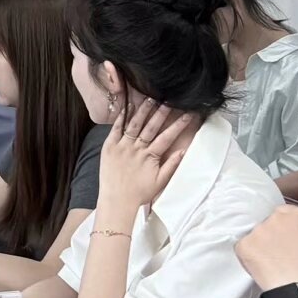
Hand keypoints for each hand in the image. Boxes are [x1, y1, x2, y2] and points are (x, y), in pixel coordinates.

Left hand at [96, 97, 196, 217]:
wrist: (117, 200)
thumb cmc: (139, 193)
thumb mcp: (160, 182)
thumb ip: (172, 165)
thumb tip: (184, 151)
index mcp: (150, 157)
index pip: (167, 137)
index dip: (178, 125)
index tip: (187, 114)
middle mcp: (136, 149)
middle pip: (151, 127)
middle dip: (161, 113)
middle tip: (169, 100)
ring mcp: (122, 146)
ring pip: (134, 124)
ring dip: (143, 110)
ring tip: (151, 98)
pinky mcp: (109, 146)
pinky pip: (116, 128)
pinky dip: (122, 117)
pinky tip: (128, 106)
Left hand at [235, 203, 297, 293]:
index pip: (285, 214)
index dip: (286, 229)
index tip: (287, 240)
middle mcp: (276, 218)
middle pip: (269, 223)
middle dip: (272, 236)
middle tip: (279, 254)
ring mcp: (258, 231)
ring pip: (255, 236)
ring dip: (261, 247)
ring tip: (272, 265)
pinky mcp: (244, 245)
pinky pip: (243, 249)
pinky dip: (250, 258)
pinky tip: (262, 270)